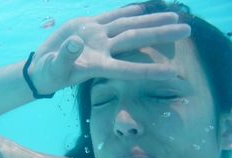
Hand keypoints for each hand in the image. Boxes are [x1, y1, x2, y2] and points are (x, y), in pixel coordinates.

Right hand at [28, 5, 190, 94]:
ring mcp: (98, 36)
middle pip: (136, 39)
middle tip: (187, 30)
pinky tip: (143, 9)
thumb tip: (76, 42)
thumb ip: (65, 58)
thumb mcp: (53, 69)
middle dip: (161, 34)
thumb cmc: (49, 74)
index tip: (173, 72)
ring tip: (175, 16)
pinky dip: (128, 12)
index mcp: (97, 65)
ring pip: (128, 26)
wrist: (44, 66)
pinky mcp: (89, 26)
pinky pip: (112, 17)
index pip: (128, 69)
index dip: (150, 70)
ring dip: (151, 20)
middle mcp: (103, 50)